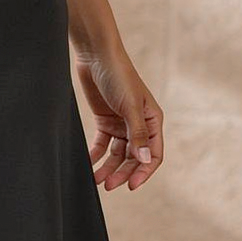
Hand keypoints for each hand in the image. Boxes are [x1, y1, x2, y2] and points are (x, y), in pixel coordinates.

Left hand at [76, 42, 163, 190]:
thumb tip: (144, 160)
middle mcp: (139, 125)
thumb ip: (137, 134)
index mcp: (152, 121)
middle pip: (134, 158)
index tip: (130, 186)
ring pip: (117, 154)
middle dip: (123, 172)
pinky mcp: (105, 121)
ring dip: (108, 168)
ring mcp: (121, 124)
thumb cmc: (119, 76)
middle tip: (108, 185)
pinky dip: (96, 156)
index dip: (143, 172)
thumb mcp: (129, 106)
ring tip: (96, 180)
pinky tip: (88, 165)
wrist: (96, 55)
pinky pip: (102, 145)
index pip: (153, 154)